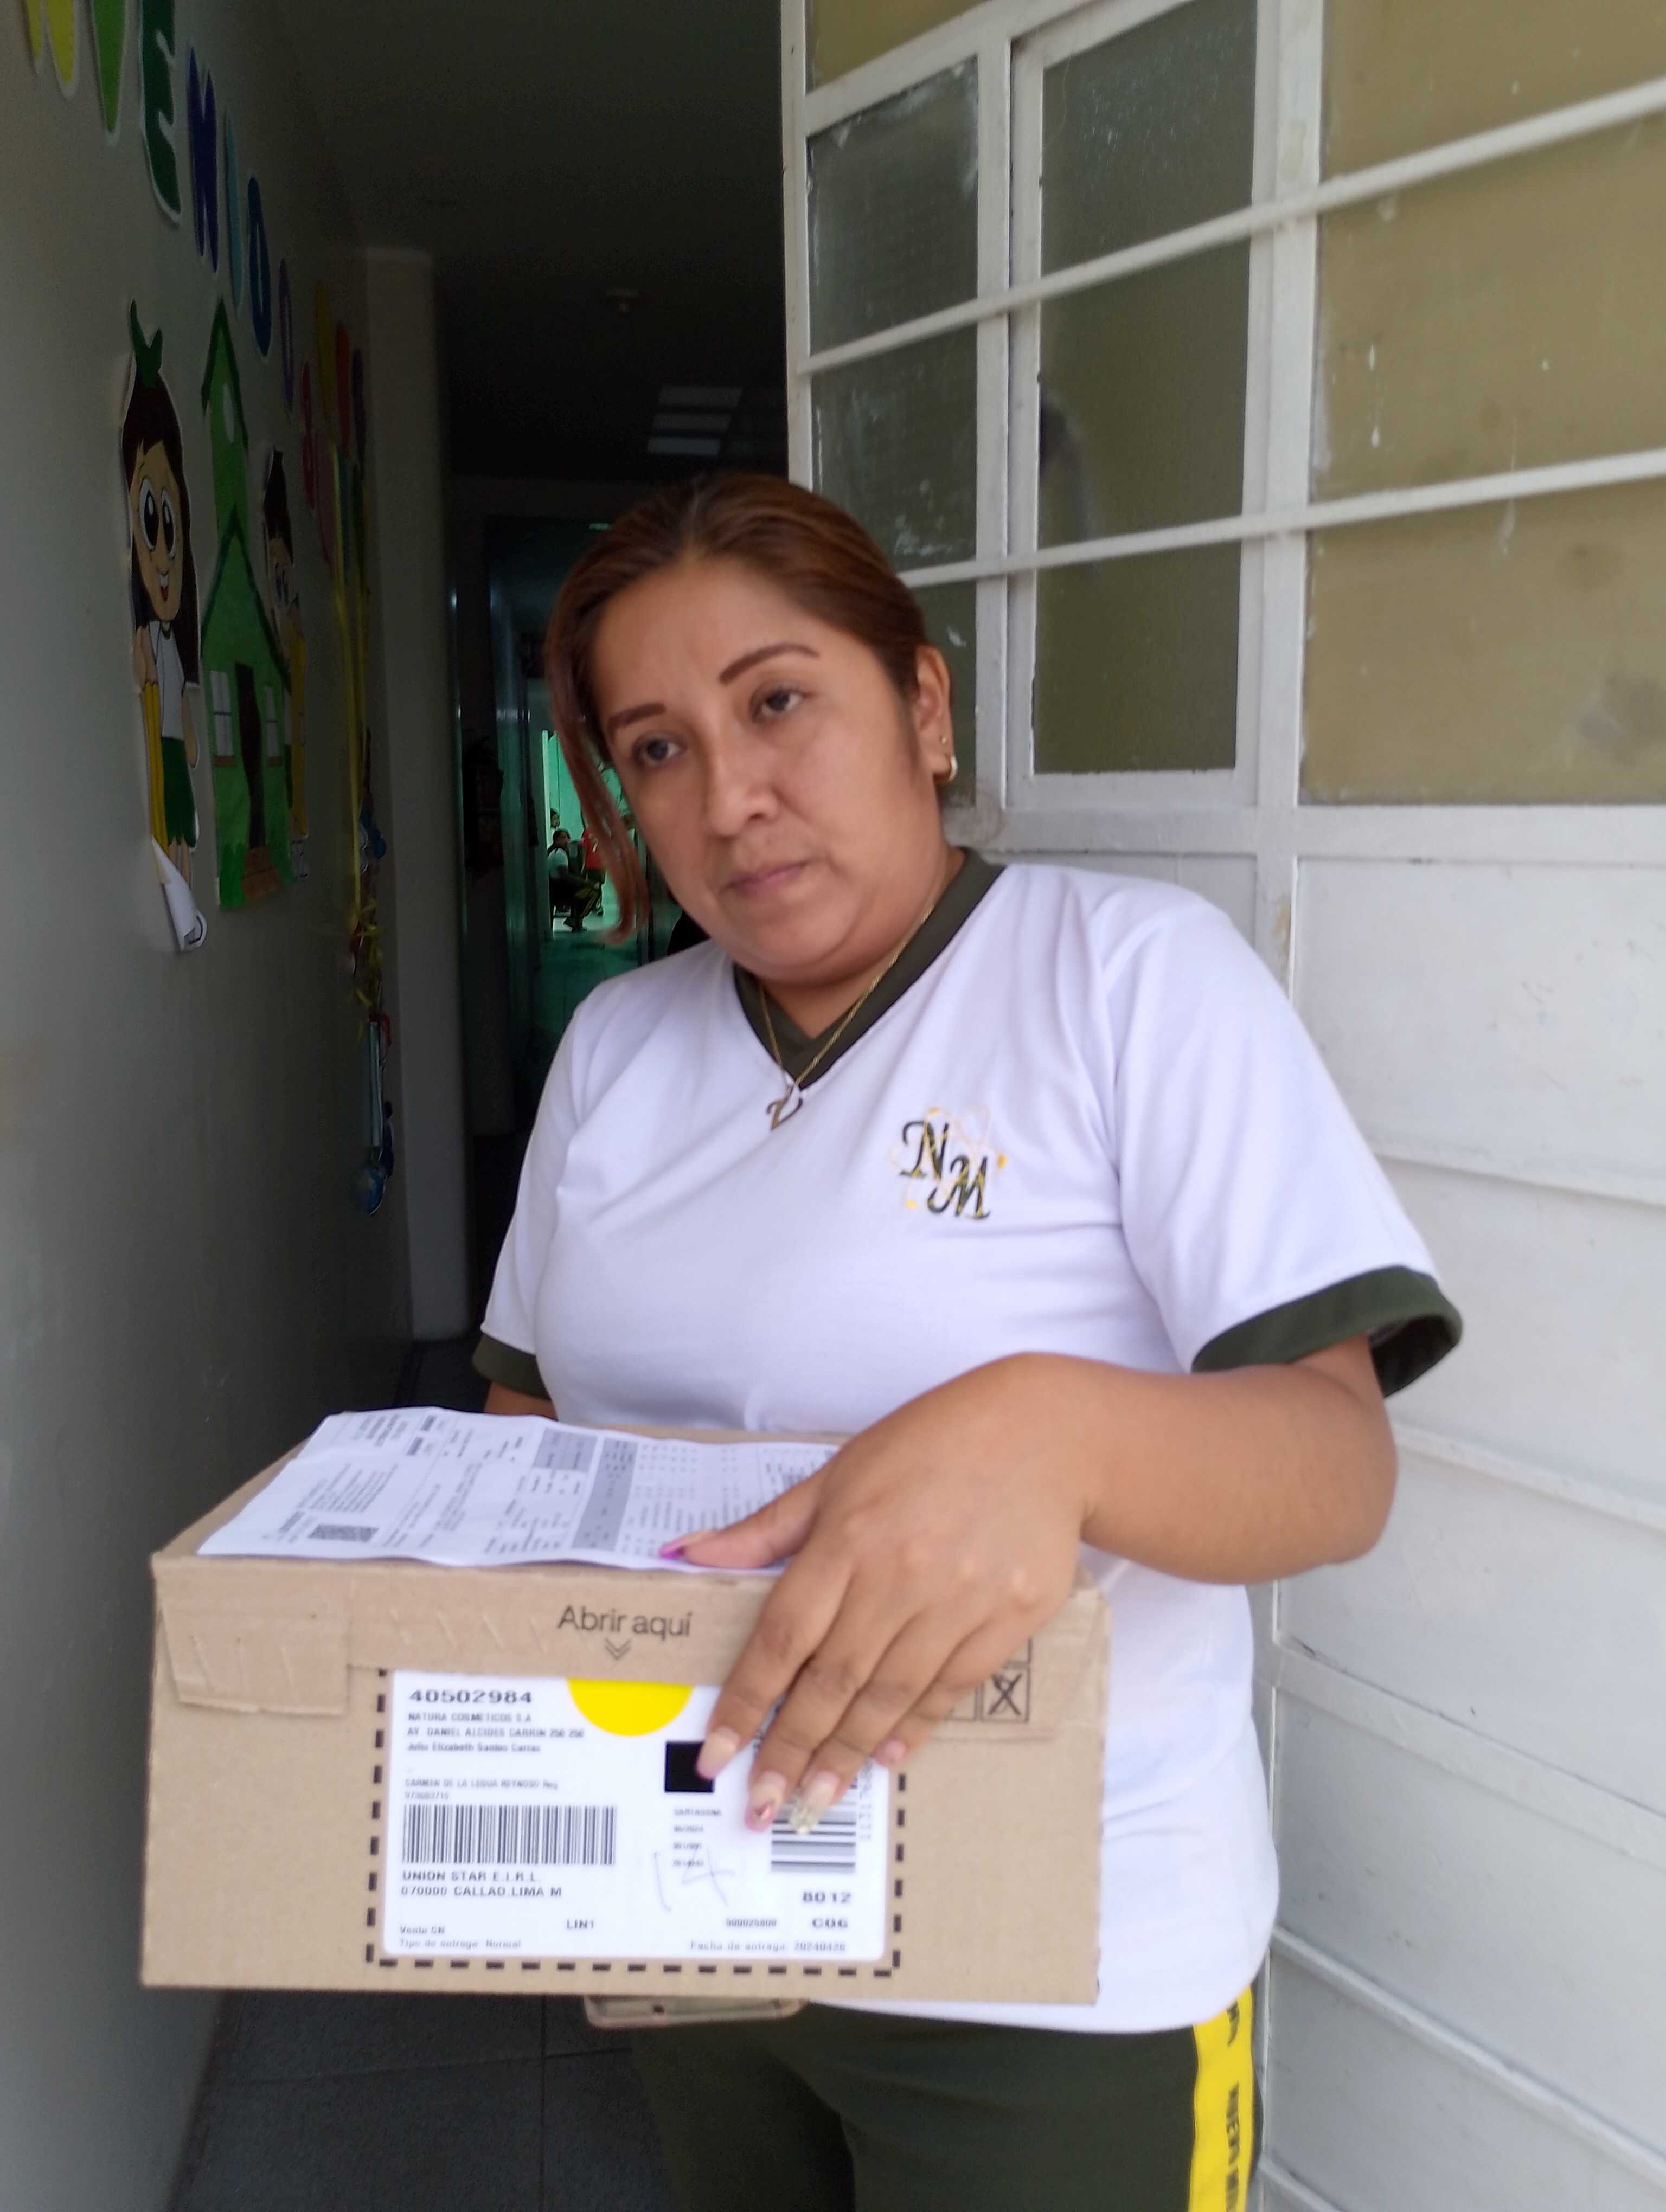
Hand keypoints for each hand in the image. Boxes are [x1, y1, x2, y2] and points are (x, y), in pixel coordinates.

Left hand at [672, 1360, 1087, 1832]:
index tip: (716, 1753)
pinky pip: (952, 1686)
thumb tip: (686, 1554)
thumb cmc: (931, 1444)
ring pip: (889, 1693)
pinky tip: (886, 1755)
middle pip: (832, 1679)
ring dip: (846, 1752)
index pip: (782, 1636)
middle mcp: (899, 1574)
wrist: (1043, 1433)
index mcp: (848, 1536)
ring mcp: (958, 1600)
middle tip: (762, 1804)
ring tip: (815, 1798)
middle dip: (791, 1748)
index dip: (745, 1701)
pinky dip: (917, 1724)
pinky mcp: (1009, 1616)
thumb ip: (766, 1529)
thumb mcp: (839, 1473)